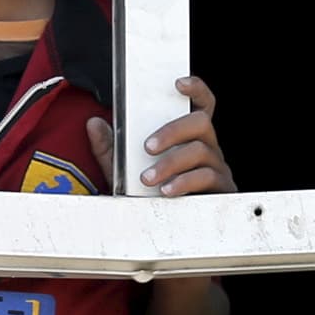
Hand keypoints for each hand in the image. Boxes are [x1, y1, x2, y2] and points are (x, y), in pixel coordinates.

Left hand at [90, 77, 233, 196]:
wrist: (167, 231)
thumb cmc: (150, 194)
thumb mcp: (124, 171)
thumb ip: (110, 149)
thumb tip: (94, 123)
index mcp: (189, 136)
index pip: (200, 104)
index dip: (195, 89)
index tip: (178, 83)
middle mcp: (207, 146)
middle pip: (200, 123)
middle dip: (172, 132)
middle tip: (148, 147)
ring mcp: (216, 166)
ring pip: (201, 151)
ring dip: (171, 162)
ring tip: (148, 178)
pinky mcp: (221, 188)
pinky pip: (207, 177)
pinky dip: (184, 182)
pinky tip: (166, 190)